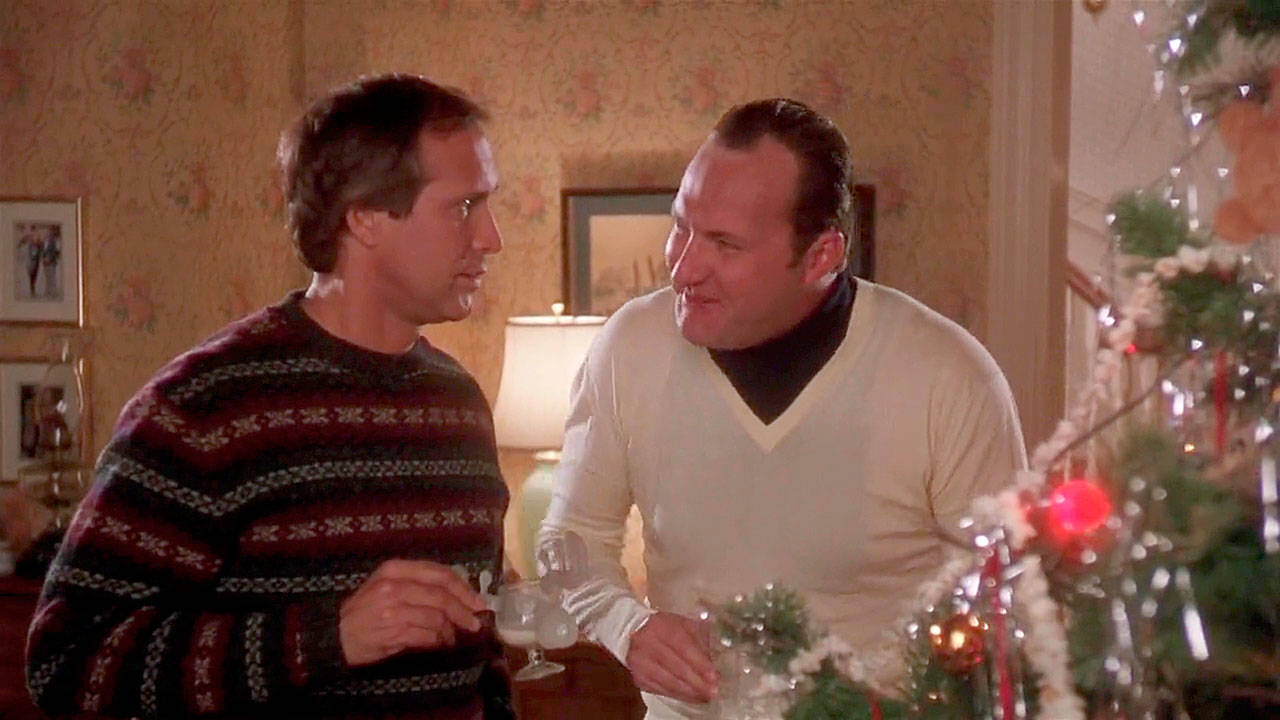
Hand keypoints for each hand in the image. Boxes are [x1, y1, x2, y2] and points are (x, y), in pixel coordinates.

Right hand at [339, 558, 486, 666]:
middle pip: (442, 596)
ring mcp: (393, 610)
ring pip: (437, 617)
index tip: (477, 601)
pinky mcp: (393, 633)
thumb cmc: (363, 610)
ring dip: (450, 630)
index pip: (439, 574)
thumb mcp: (385, 585)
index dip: (463, 588)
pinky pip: (427, 636)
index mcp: (394, 569)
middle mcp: (394, 586)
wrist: (333, 635)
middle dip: (463, 610)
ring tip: (452, 637)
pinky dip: (438, 641)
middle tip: (474, 623)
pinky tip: (440, 644)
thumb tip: (456, 595)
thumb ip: (416, 584)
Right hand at [625, 611, 717, 703]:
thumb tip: (713, 662)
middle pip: (676, 667)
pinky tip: (692, 696)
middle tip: (713, 690)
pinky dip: (679, 695)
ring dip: (690, 691)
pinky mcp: (638, 677)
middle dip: (697, 682)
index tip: (713, 676)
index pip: (683, 646)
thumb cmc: (665, 629)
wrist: (633, 633)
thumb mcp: (683, 626)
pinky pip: (661, 690)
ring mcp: (640, 662)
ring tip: (705, 696)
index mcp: (661, 626)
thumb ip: (699, 640)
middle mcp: (647, 643)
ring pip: (668, 681)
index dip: (699, 663)